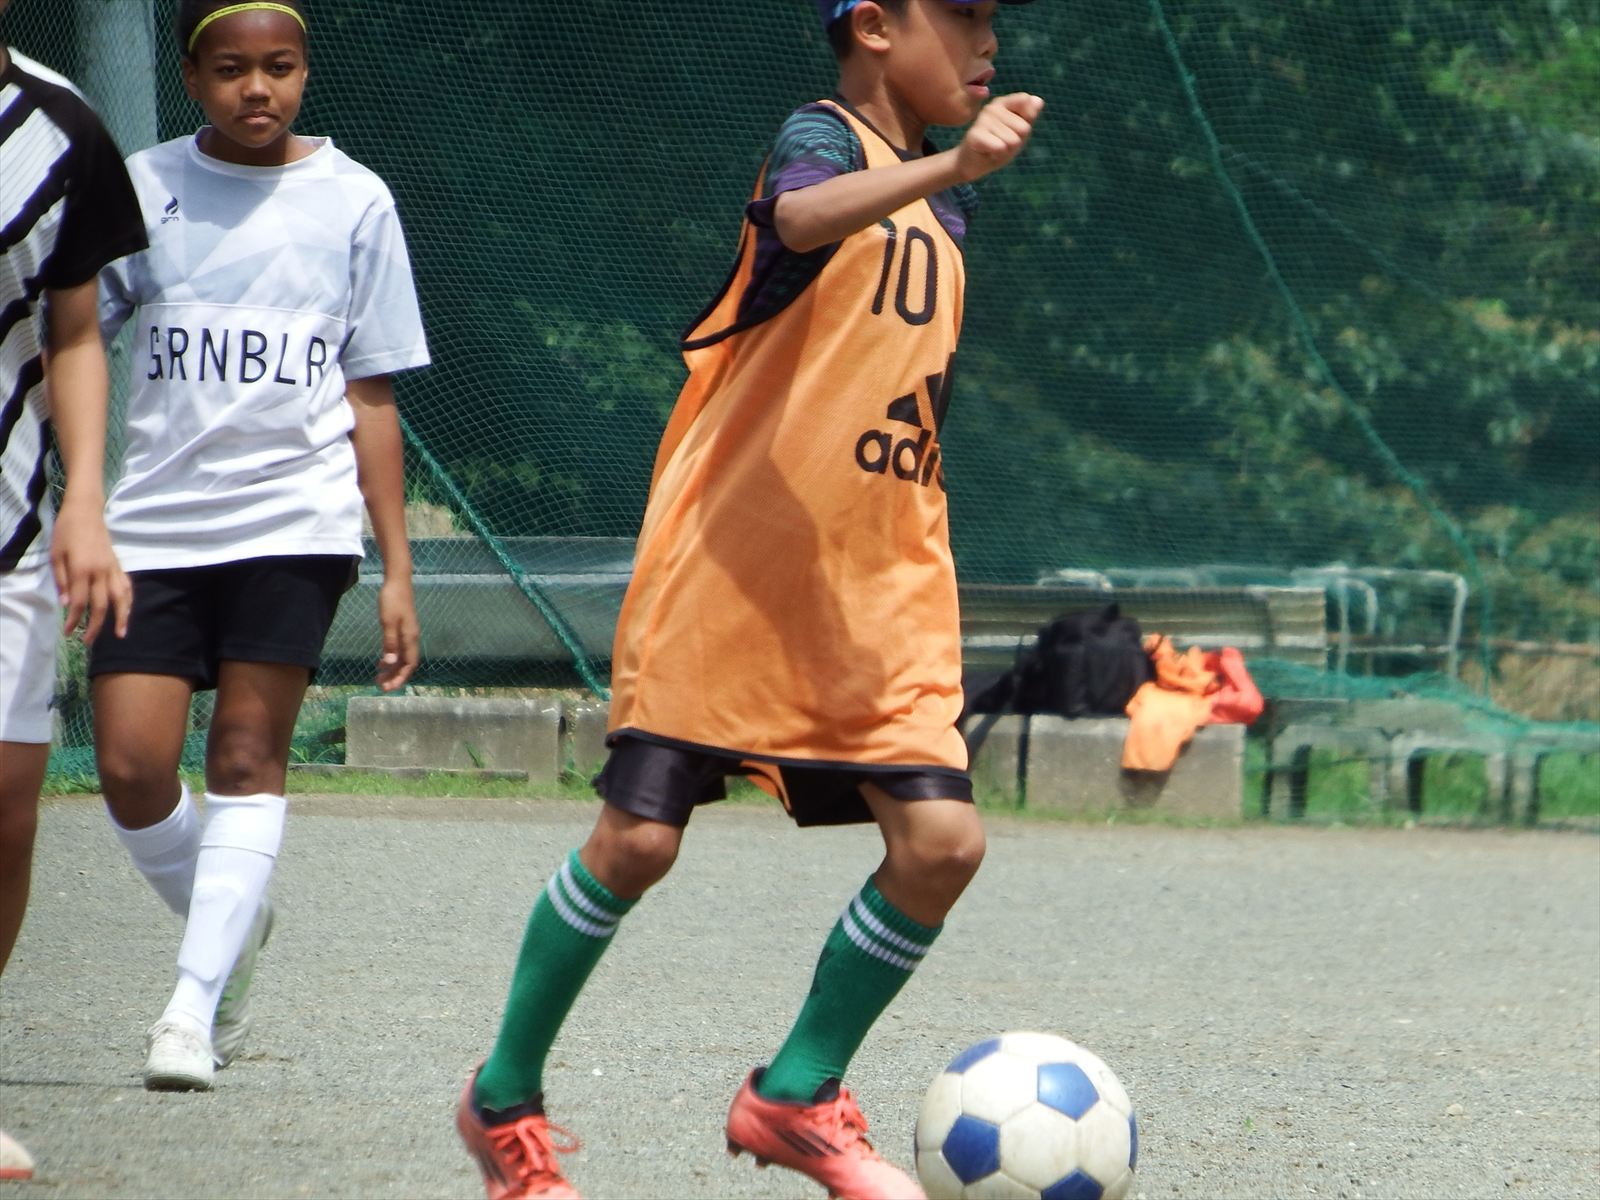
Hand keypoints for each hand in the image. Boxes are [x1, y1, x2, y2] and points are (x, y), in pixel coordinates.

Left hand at [50, 498, 130, 642]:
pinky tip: (127, 610)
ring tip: (121, 634)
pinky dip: (128, 601)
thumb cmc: (66, 532)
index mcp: (82, 570)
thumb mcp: (55, 555)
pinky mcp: (118, 565)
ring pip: (120, 598)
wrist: (86, 512)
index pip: (78, 602)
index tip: (68, 632)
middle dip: (95, 626)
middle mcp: (100, 572)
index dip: (73, 620)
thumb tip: (65, 603)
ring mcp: (113, 569)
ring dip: (121, 617)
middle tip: (88, 641)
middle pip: (101, 605)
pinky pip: (126, 586)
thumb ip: (61, 580)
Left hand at [375, 575, 418, 691]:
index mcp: (409, 638)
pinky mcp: (403, 628)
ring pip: (402, 657)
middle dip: (394, 677)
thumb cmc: (392, 600)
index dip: (399, 678)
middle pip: (406, 664)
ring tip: (378, 677)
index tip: (387, 688)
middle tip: (380, 686)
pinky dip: (391, 658)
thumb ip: (389, 642)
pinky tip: (382, 661)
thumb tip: (390, 663)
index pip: (408, 665)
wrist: (398, 581)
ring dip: (392, 669)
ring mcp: (408, 633)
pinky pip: (399, 649)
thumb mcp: (388, 622)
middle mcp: (411, 638)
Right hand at [954, 92, 1044, 182]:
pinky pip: (1000, 147)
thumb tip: (1039, 101)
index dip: (1026, 123)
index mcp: (1004, 102)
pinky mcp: (975, 134)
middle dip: (1016, 142)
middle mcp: (992, 107)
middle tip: (1002, 143)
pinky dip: (998, 155)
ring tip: (994, 148)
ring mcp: (983, 120)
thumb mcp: (1019, 131)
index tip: (1013, 130)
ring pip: (1013, 141)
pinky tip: (988, 153)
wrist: (973, 163)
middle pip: (1024, 128)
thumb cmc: (999, 145)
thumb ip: (1029, 115)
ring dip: (1006, 150)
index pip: (1027, 103)